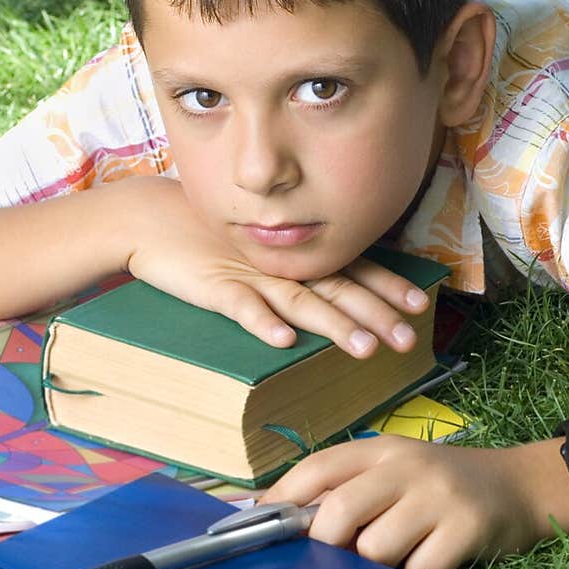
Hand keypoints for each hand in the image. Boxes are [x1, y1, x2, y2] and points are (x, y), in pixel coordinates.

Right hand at [119, 178, 431, 357]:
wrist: (149, 219)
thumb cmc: (209, 236)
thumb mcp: (259, 248)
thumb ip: (295, 267)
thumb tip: (338, 290)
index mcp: (295, 252)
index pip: (352, 268)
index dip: (387, 286)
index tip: (419, 304)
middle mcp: (281, 261)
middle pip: (337, 289)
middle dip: (375, 314)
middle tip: (407, 340)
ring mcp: (249, 273)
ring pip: (300, 302)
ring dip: (334, 325)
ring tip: (364, 349)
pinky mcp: (214, 286)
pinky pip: (241, 307)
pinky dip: (261, 322)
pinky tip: (283, 342)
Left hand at [264, 435, 536, 568]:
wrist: (521, 486)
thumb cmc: (441, 487)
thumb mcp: (394, 472)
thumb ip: (345, 487)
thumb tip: (272, 517)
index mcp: (381, 448)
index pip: (317, 468)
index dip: (280, 500)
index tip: (253, 528)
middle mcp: (406, 465)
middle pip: (338, 512)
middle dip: (328, 548)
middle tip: (341, 561)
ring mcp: (438, 495)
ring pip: (375, 549)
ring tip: (396, 560)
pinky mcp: (467, 527)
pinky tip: (427, 567)